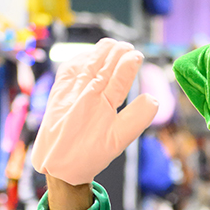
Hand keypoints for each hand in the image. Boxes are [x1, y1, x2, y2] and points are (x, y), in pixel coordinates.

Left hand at [31, 38, 158, 186]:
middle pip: (104, 64)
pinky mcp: (57, 91)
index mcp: (102, 102)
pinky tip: (87, 55)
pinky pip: (69, 68)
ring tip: (112, 45)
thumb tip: (153, 100)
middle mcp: (84, 91)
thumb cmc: (90, 154)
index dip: (129, 63)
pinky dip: (80, 58)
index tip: (138, 55)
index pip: (119, 75)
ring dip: (100, 52)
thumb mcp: (118, 141)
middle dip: (117, 53)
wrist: (56, 165)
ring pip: (88, 62)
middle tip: (128, 47)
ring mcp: (69, 89)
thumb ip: (137, 118)